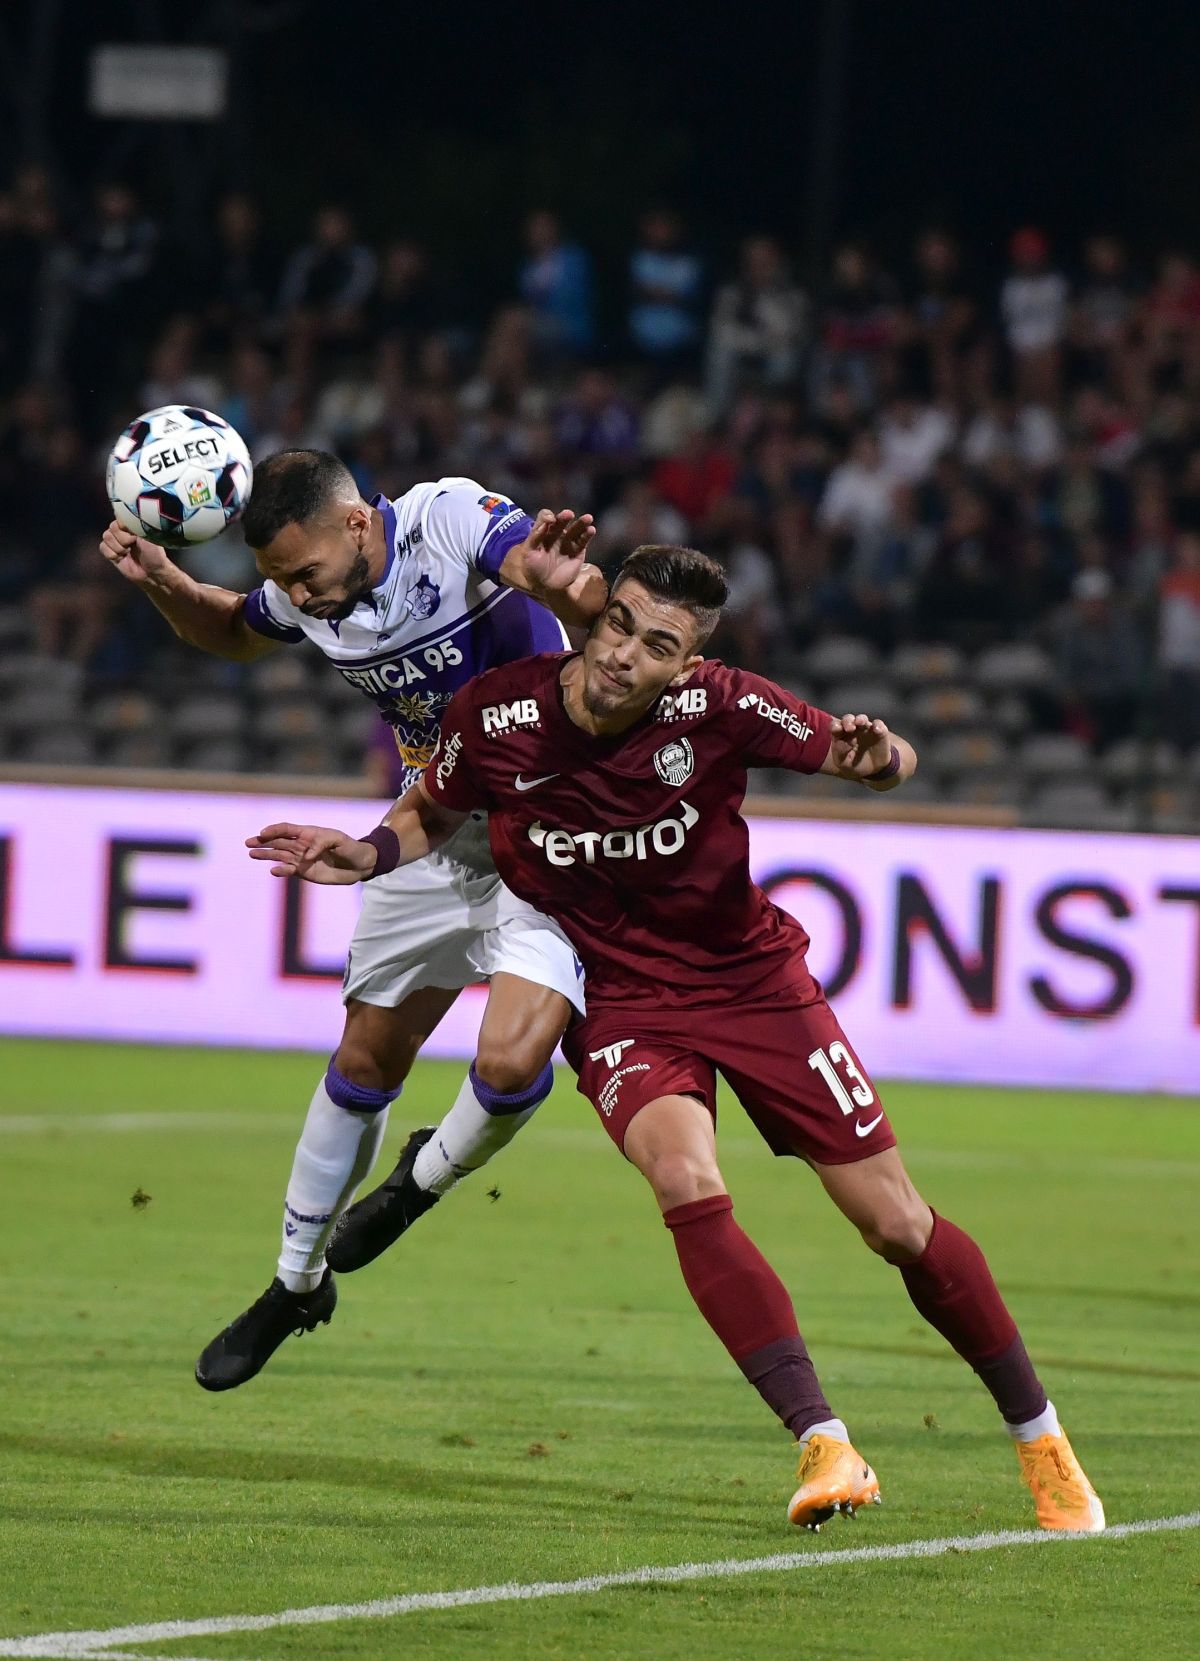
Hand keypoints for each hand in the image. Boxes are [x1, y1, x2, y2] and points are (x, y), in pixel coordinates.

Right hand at [99, 520, 174, 584]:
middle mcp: (122, 530)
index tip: (135, 537)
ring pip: (106, 537)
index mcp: (132, 524)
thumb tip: (122, 513)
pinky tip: (121, 558)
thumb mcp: (148, 535)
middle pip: (112, 528)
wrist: (152, 572)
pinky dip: (112, 554)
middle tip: (133, 546)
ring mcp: (116, 541)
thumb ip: (135, 524)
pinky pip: (103, 547)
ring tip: (128, 552)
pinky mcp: (110, 552)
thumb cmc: (154, 553)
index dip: (126, 529)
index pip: (119, 518)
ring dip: (119, 547)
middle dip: (123, 539)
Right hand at [246, 822, 377, 884]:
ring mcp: (301, 859)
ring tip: (251, 854)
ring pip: (279, 856)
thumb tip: (306, 855)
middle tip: (248, 843)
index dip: (274, 830)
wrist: (359, 865)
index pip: (287, 829)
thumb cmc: (350, 847)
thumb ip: (321, 843)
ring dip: (265, 855)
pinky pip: (289, 870)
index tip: (263, 833)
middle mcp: (302, 845)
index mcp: (308, 833)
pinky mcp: (304, 872)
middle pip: (278, 842)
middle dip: (262, 841)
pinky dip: (280, 871)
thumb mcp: (338, 840)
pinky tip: (273, 871)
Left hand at [520, 508, 595, 591]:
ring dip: (581, 523)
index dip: (547, 516)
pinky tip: (591, 530)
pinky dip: (588, 534)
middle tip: (568, 514)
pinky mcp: (578, 550)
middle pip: (561, 521)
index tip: (550, 520)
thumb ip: (535, 536)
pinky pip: (584, 540)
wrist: (545, 586)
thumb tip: (545, 521)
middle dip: (564, 517)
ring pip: (575, 528)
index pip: (545, 518)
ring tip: (588, 518)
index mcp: (542, 532)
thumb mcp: (528, 552)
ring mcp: (568, 541)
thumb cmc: (533, 568)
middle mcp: (556, 533)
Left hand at [829, 712, 892, 777]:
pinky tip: (877, 729)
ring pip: (862, 718)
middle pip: (848, 719)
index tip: (837, 730)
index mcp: (841, 735)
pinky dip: (878, 725)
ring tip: (860, 723)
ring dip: (860, 719)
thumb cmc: (854, 764)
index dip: (835, 726)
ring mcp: (866, 728)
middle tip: (849, 728)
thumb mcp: (844, 764)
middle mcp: (853, 728)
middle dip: (847, 721)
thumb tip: (841, 742)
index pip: (835, 726)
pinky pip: (879, 725)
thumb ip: (840, 753)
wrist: (874, 770)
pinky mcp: (879, 731)